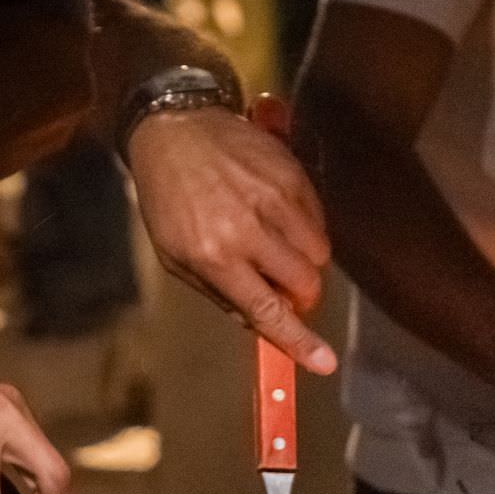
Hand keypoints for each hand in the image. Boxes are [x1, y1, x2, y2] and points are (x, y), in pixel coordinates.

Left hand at [127, 100, 337, 373]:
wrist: (175, 131)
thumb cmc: (170, 199)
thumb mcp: (177, 256)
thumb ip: (222, 292)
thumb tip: (265, 319)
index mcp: (214, 255)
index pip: (267, 309)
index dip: (299, 340)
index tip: (325, 362)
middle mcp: (247, 229)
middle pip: (306, 283)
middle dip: (302, 296)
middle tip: (284, 287)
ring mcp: (274, 199)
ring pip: (319, 253)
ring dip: (306, 262)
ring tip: (278, 246)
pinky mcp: (292, 174)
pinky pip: (319, 219)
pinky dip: (306, 228)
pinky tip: (278, 215)